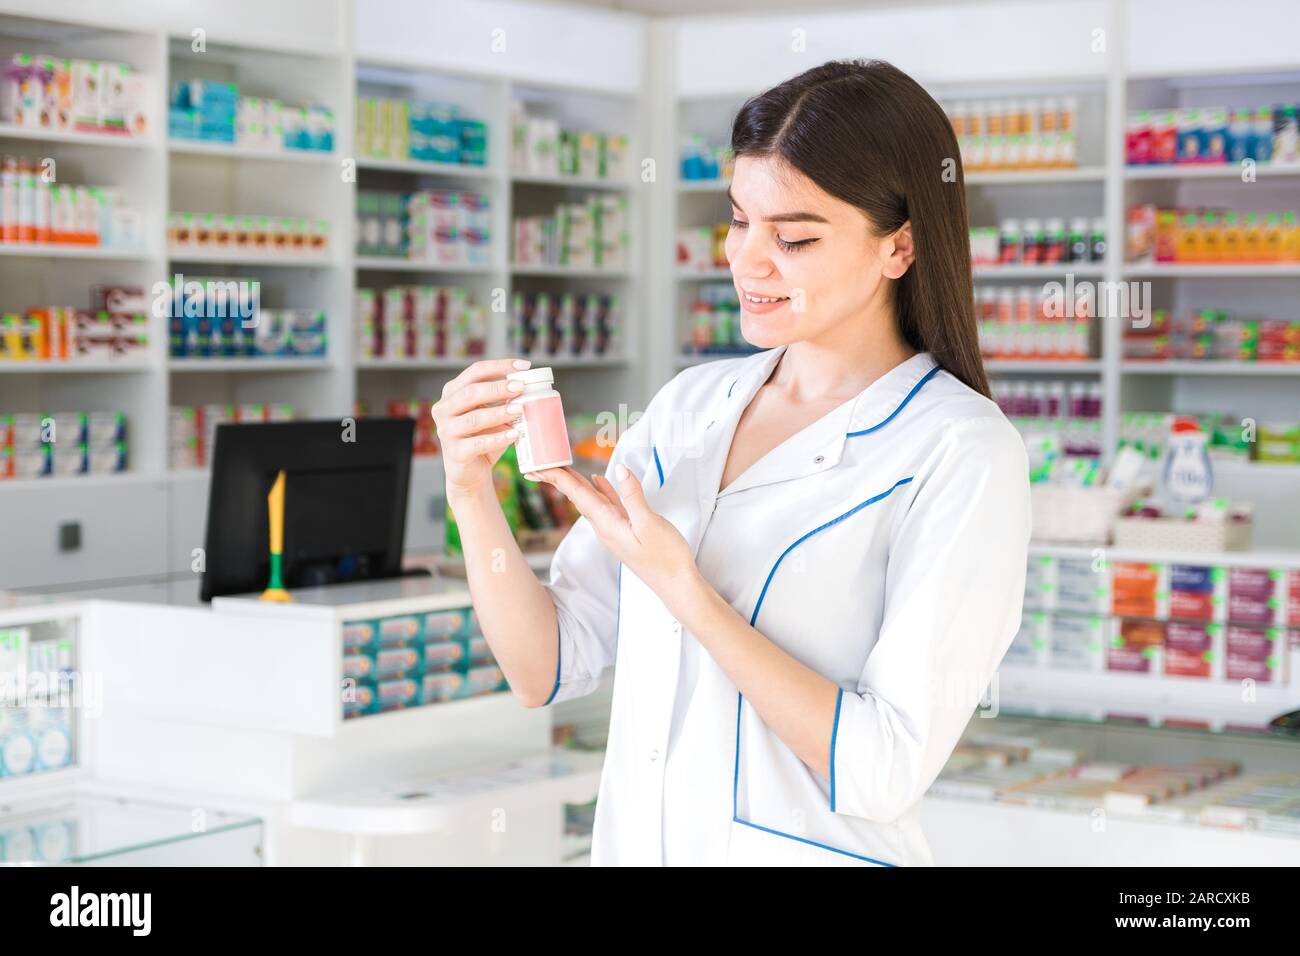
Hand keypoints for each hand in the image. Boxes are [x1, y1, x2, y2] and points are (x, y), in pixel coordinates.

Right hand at [430, 358, 530, 501]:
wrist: (470, 472)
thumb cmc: (482, 437)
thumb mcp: (491, 414)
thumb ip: (503, 399)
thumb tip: (530, 385)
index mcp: (452, 392)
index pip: (475, 372)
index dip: (499, 366)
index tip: (524, 366)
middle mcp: (444, 409)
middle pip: (471, 392)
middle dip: (498, 388)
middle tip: (521, 387)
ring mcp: (447, 431)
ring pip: (474, 418)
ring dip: (498, 413)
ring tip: (519, 410)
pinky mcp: (455, 453)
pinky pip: (478, 444)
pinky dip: (498, 439)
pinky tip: (514, 434)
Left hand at [532, 462, 702, 607]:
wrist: (676, 584)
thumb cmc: (665, 558)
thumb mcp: (649, 524)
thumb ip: (632, 496)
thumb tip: (619, 469)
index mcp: (608, 524)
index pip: (577, 495)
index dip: (558, 479)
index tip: (538, 467)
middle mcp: (605, 527)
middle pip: (578, 497)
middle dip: (560, 480)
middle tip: (541, 464)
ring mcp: (614, 530)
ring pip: (591, 500)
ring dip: (577, 484)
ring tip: (563, 469)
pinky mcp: (625, 531)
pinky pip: (607, 506)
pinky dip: (601, 491)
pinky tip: (599, 482)